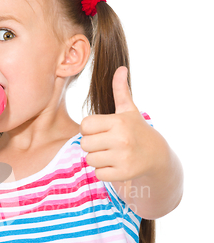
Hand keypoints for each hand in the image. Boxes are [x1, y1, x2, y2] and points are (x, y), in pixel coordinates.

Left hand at [80, 66, 156, 181]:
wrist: (157, 155)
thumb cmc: (136, 130)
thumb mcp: (129, 110)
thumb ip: (120, 91)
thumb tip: (120, 68)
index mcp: (118, 121)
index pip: (85, 126)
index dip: (89, 129)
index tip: (100, 131)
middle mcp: (121, 139)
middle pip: (85, 144)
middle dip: (92, 145)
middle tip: (105, 144)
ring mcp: (123, 157)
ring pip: (90, 160)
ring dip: (97, 159)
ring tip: (111, 154)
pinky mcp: (124, 173)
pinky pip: (99, 174)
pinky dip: (104, 172)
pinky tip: (115, 165)